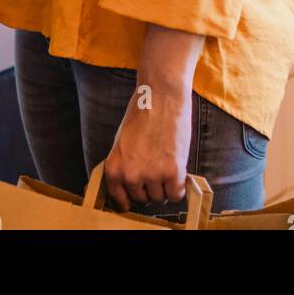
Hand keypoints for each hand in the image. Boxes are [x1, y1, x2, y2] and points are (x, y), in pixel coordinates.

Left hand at [103, 80, 191, 213]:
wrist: (161, 95)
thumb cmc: (142, 113)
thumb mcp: (122, 141)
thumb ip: (125, 165)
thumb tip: (133, 184)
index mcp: (114, 167)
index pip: (120, 199)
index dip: (130, 198)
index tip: (137, 196)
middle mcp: (130, 175)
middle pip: (142, 199)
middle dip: (150, 188)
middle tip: (157, 169)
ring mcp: (152, 175)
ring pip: (160, 197)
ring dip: (165, 186)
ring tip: (167, 163)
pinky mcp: (173, 172)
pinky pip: (176, 195)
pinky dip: (179, 187)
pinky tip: (178, 173)